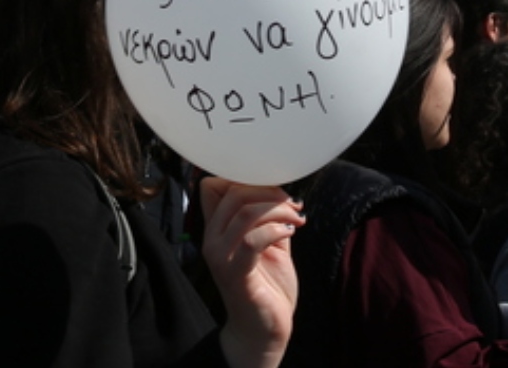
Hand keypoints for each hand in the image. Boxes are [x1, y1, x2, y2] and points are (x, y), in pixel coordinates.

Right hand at [200, 177, 301, 367]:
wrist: (264, 329)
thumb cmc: (267, 285)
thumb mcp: (270, 243)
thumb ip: (268, 217)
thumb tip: (281, 190)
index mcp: (216, 229)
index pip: (212, 186)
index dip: (244, 178)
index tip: (273, 190)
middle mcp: (211, 240)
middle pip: (233, 194)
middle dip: (269, 192)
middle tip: (292, 204)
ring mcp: (220, 258)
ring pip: (246, 214)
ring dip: (278, 210)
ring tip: (297, 218)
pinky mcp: (236, 275)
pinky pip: (252, 241)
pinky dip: (276, 230)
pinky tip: (290, 233)